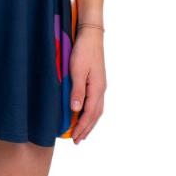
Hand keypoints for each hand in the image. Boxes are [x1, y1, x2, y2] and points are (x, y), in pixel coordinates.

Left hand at [69, 27, 106, 143]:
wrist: (91, 35)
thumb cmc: (84, 51)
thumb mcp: (77, 70)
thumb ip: (77, 91)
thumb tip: (76, 110)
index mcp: (97, 89)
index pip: (89, 114)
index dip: (82, 127)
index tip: (74, 138)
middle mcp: (101, 89)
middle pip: (95, 115)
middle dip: (86, 129)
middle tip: (77, 141)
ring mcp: (100, 85)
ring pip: (96, 109)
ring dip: (89, 122)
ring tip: (82, 132)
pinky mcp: (97, 81)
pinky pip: (95, 102)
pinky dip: (90, 112)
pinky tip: (84, 113)